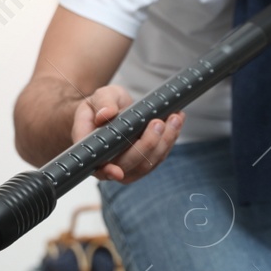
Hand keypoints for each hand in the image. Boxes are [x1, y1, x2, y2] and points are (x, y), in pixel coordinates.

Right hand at [70, 85, 184, 183]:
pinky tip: (177, 120)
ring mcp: (129, 165)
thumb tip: (105, 114)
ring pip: (149, 163)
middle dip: (148, 145)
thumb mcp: (97, 98)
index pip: (98, 166)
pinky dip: (170, 139)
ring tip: (174, 118)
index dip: (108, 171)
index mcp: (93, 151)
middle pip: (131, 165)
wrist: (109, 111)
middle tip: (158, 123)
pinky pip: (159, 156)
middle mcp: (110, 164)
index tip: (117, 171)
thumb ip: (101, 104)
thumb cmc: (99, 107)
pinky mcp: (145, 161)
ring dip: (165, 142)